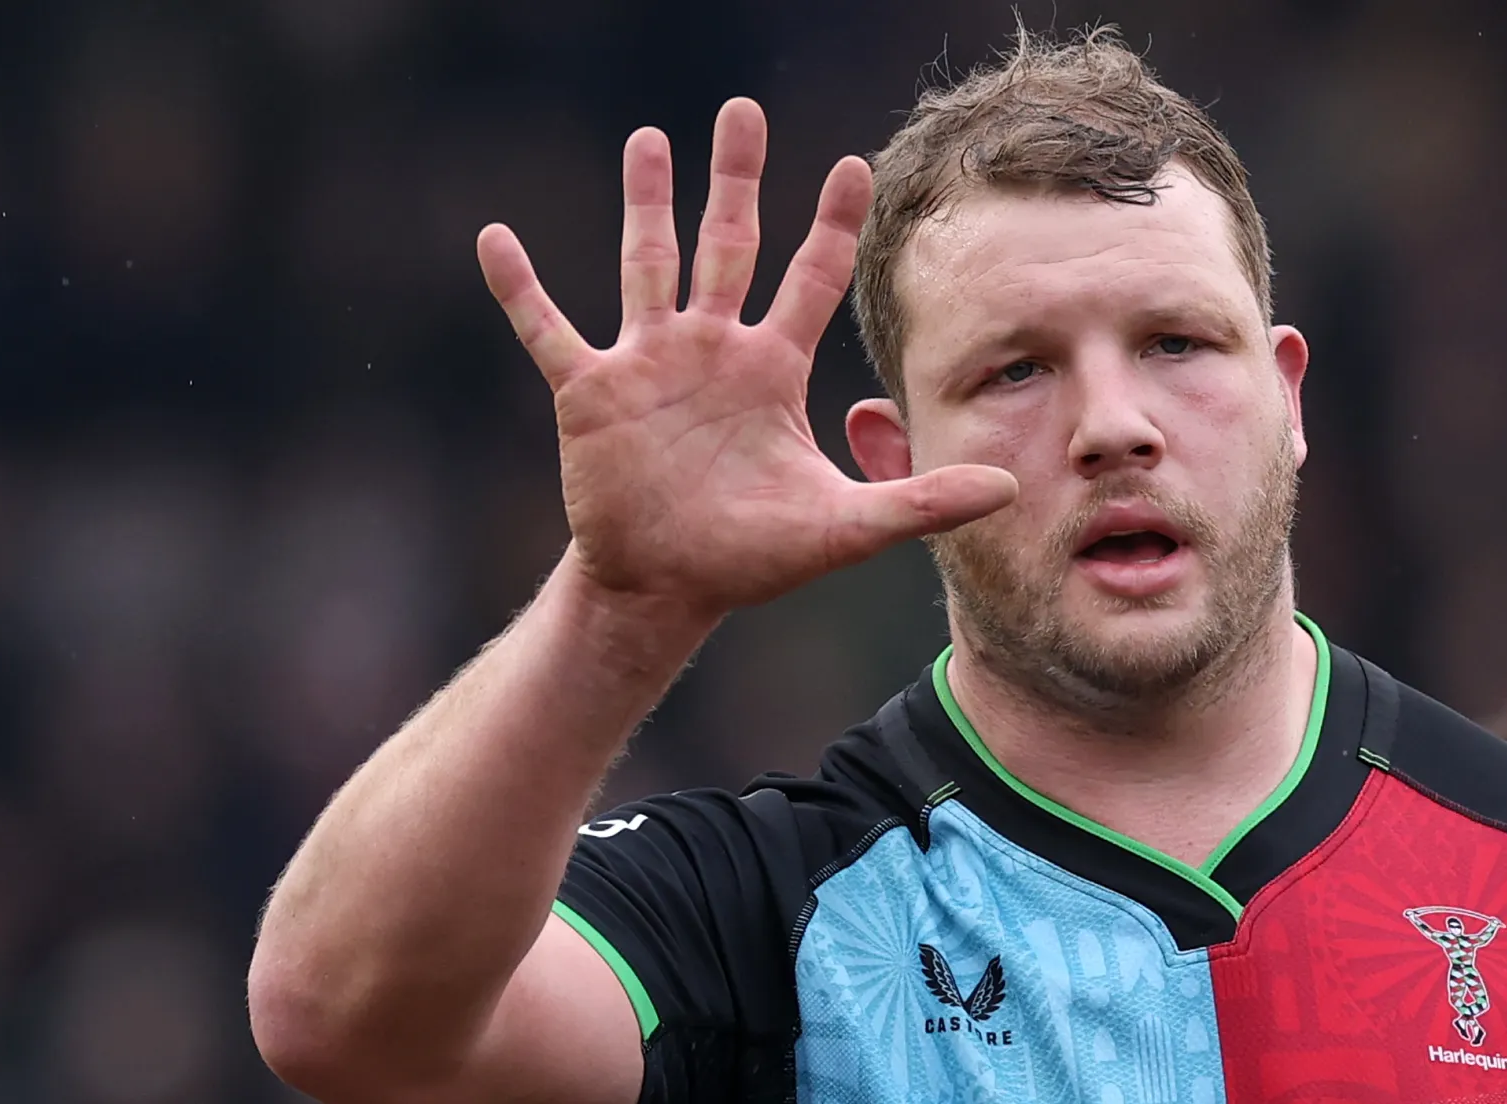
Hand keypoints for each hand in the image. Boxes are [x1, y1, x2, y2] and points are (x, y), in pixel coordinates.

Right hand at [477, 100, 1017, 618]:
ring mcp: (647, 363)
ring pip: (646, 263)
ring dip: (645, 203)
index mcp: (770, 369)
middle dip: (736, 179)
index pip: (812, 278)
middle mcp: (711, 350)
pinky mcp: (589, 392)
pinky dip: (521, 288)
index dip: (832, 224)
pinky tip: (495, 239)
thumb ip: (922, 500)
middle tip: (743, 110)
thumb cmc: (752, 557)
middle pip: (728, 244)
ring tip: (647, 139)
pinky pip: (548, 328)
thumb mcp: (846, 528)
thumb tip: (1010, 488)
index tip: (853, 165)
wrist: (667, 590)